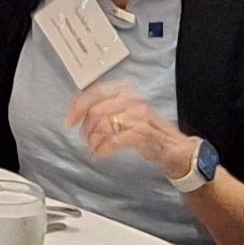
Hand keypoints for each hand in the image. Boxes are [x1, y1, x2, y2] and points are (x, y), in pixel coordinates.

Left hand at [63, 79, 197, 184]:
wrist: (173, 147)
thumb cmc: (146, 129)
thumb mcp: (125, 111)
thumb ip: (103, 106)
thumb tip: (75, 104)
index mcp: (126, 90)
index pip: (95, 92)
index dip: (79, 106)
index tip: (69, 120)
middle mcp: (132, 99)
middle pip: (96, 110)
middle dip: (86, 128)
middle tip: (86, 139)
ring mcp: (138, 115)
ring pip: (103, 125)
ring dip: (93, 140)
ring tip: (94, 148)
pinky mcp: (141, 132)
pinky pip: (113, 140)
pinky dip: (102, 149)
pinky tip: (100, 154)